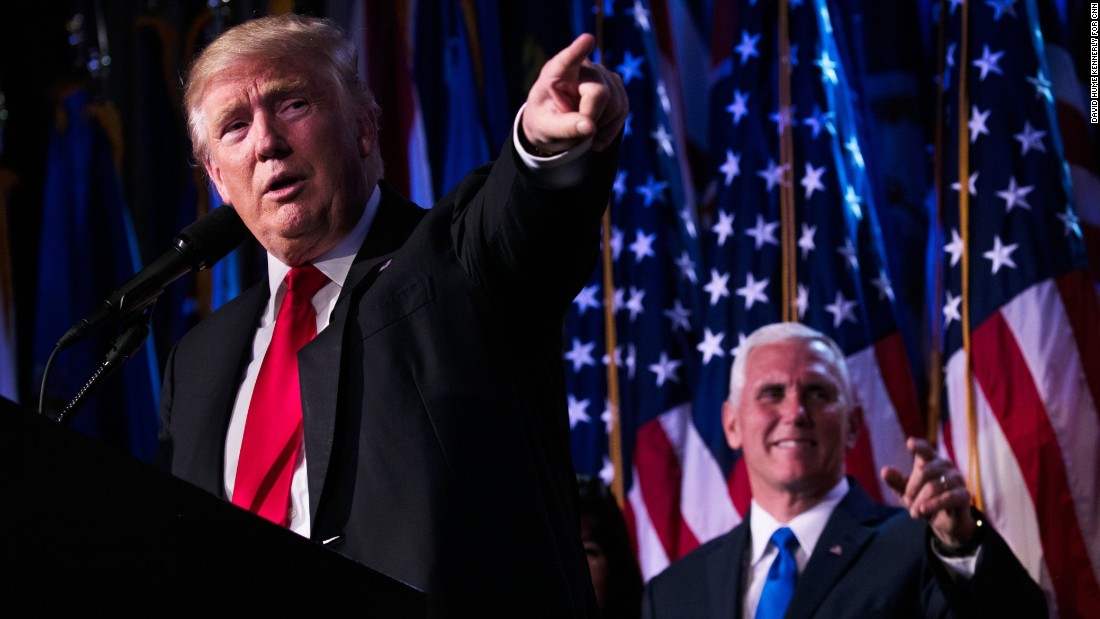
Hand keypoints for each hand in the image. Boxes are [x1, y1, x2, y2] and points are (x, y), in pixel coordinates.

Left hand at [521, 33, 628, 153]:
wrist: (556, 124)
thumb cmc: (546, 121)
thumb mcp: (546, 128)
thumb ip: (564, 127)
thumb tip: (590, 127)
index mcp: (556, 72)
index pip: (567, 60)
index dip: (578, 51)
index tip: (587, 40)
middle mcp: (582, 67)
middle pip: (600, 92)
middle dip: (591, 118)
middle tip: (574, 135)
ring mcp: (602, 75)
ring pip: (616, 104)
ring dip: (601, 126)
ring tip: (581, 133)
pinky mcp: (616, 86)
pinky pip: (623, 110)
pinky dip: (611, 130)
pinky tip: (596, 139)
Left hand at [881, 437, 977, 549]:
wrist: (944, 522)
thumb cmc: (923, 500)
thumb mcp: (905, 492)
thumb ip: (896, 481)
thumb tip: (884, 471)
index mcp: (930, 461)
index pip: (924, 450)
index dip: (918, 446)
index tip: (910, 443)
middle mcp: (945, 466)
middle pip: (924, 471)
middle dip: (912, 489)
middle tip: (908, 502)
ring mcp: (956, 479)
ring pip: (934, 486)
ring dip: (921, 501)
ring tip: (914, 513)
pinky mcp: (964, 495)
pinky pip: (948, 497)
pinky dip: (933, 505)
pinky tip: (923, 511)